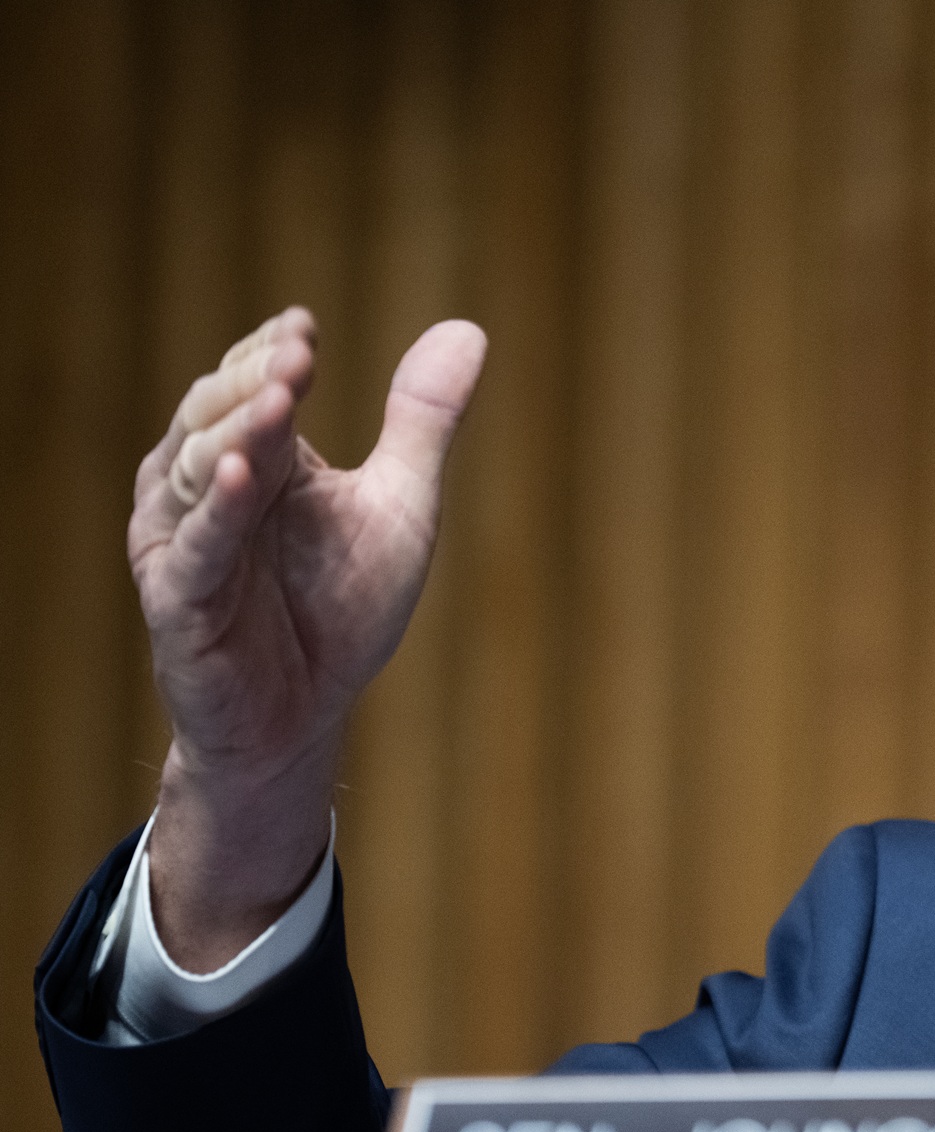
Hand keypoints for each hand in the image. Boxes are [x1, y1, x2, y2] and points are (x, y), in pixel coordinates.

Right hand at [130, 308, 486, 968]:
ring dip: (237, 431)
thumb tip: (467, 329)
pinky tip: (244, 474)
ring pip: (199, 469)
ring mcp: (185, 540)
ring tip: (277, 396)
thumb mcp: (400, 506)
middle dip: (257, 379)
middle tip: (300, 349)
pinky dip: (220, 510)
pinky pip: (198, 547)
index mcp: (255, 455)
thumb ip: (422, 424)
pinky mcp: (179, 599)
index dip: (276, 353)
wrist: (304, 715)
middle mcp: (205, 486)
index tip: (307, 326)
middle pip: (219, 414)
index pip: (252, 383)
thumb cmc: (340, 609)